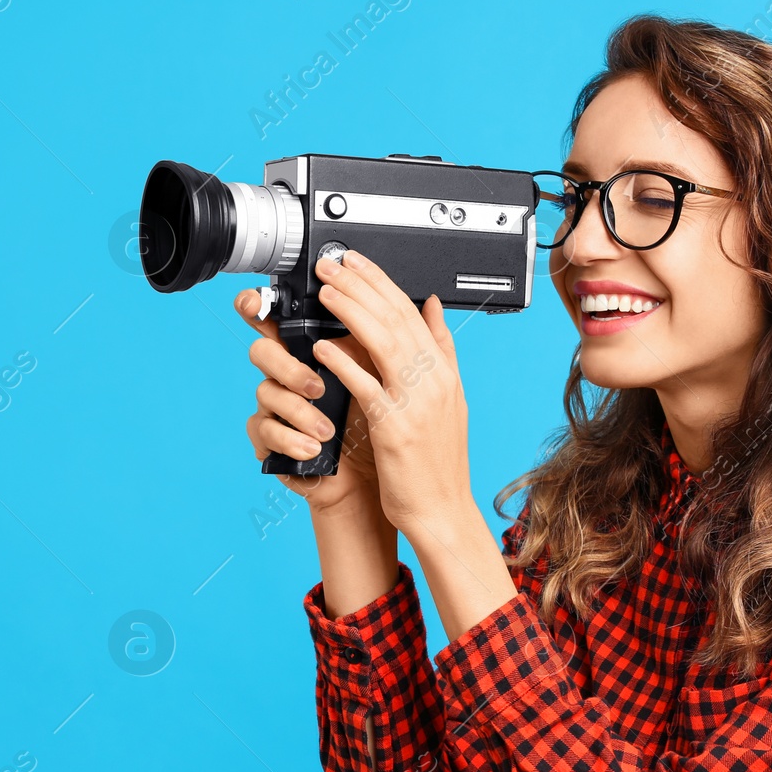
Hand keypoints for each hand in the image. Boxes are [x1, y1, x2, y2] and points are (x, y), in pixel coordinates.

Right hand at [235, 287, 384, 514]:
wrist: (377, 485)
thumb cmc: (382, 432)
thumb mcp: (398, 384)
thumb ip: (402, 343)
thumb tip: (428, 303)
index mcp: (316, 354)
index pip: (283, 321)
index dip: (259, 305)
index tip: (254, 301)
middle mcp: (293, 376)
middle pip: (264, 351)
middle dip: (287, 367)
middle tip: (317, 387)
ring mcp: (280, 410)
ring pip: (265, 393)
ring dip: (298, 411)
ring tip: (326, 429)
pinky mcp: (275, 444)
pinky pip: (267, 434)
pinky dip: (292, 441)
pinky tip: (314, 448)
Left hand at [310, 249, 472, 535]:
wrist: (441, 509)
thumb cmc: (438, 460)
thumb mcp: (449, 397)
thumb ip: (439, 348)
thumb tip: (431, 304)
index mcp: (444, 371)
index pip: (413, 312)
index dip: (381, 282)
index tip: (355, 262)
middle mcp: (434, 381)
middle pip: (396, 319)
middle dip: (361, 286)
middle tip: (332, 266)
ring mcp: (416, 403)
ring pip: (383, 343)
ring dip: (351, 312)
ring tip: (326, 292)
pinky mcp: (395, 427)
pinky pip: (366, 387)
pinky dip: (344, 363)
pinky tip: (322, 348)